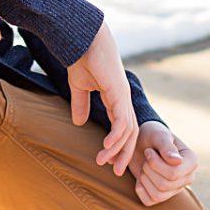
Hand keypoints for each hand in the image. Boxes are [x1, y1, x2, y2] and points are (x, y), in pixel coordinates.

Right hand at [66, 21, 139, 177]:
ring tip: (105, 162)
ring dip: (117, 149)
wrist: (84, 38)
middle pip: (131, 134)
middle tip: (117, 171)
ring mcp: (124, 97)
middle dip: (124, 154)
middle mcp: (124, 100)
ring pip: (128, 131)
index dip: (118, 144)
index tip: (108, 160)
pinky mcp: (119, 94)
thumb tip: (78, 122)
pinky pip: (123, 121)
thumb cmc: (83, 57)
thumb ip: (81, 104)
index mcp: (116, 98)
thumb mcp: (79, 87)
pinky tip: (108, 146)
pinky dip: (117, 136)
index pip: (123, 127)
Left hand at [133, 122, 198, 205]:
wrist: (140, 141)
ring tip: (144, 165)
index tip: (148, 151)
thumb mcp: (158, 135)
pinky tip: (140, 177)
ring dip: (144, 178)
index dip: (155, 163)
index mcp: (191, 162)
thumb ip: (166, 146)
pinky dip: (140, 189)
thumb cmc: (151, 135)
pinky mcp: (161, 195)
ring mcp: (175, 188)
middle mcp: (187, 177)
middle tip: (145, 157)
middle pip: (165, 184)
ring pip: (158, 194)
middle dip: (148, 169)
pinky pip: (149, 201)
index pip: (174, 173)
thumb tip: (177, 162)